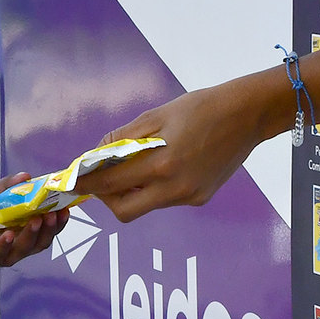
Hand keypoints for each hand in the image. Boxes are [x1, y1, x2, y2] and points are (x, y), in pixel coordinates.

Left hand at [0, 176, 69, 267]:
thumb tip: (28, 176)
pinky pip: (1, 253)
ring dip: (33, 235)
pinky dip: (7, 244)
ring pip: (25, 248)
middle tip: (54, 215)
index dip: (59, 219)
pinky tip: (9, 235)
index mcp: (24, 228)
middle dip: (51, 228)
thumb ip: (9, 186)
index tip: (67, 206)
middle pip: (42, 240)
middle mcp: (19, 243)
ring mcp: (5, 253)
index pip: (47, 226)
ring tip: (37, 220)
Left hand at [77, 74, 285, 222]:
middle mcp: (175, 188)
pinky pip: (165, 200)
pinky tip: (166, 165)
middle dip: (107, 198)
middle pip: (124, 210)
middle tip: (103, 177)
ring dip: (132, 191)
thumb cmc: (201, 108)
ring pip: (146, 205)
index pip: (110, 184)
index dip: (87, 183)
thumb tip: (97, 154)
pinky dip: (155, 187)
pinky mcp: (200, 198)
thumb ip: (123, 137)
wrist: (247, 116)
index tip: (72, 180)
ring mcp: (189, 197)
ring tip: (136, 164)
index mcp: (162, 164)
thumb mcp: (156, 115)